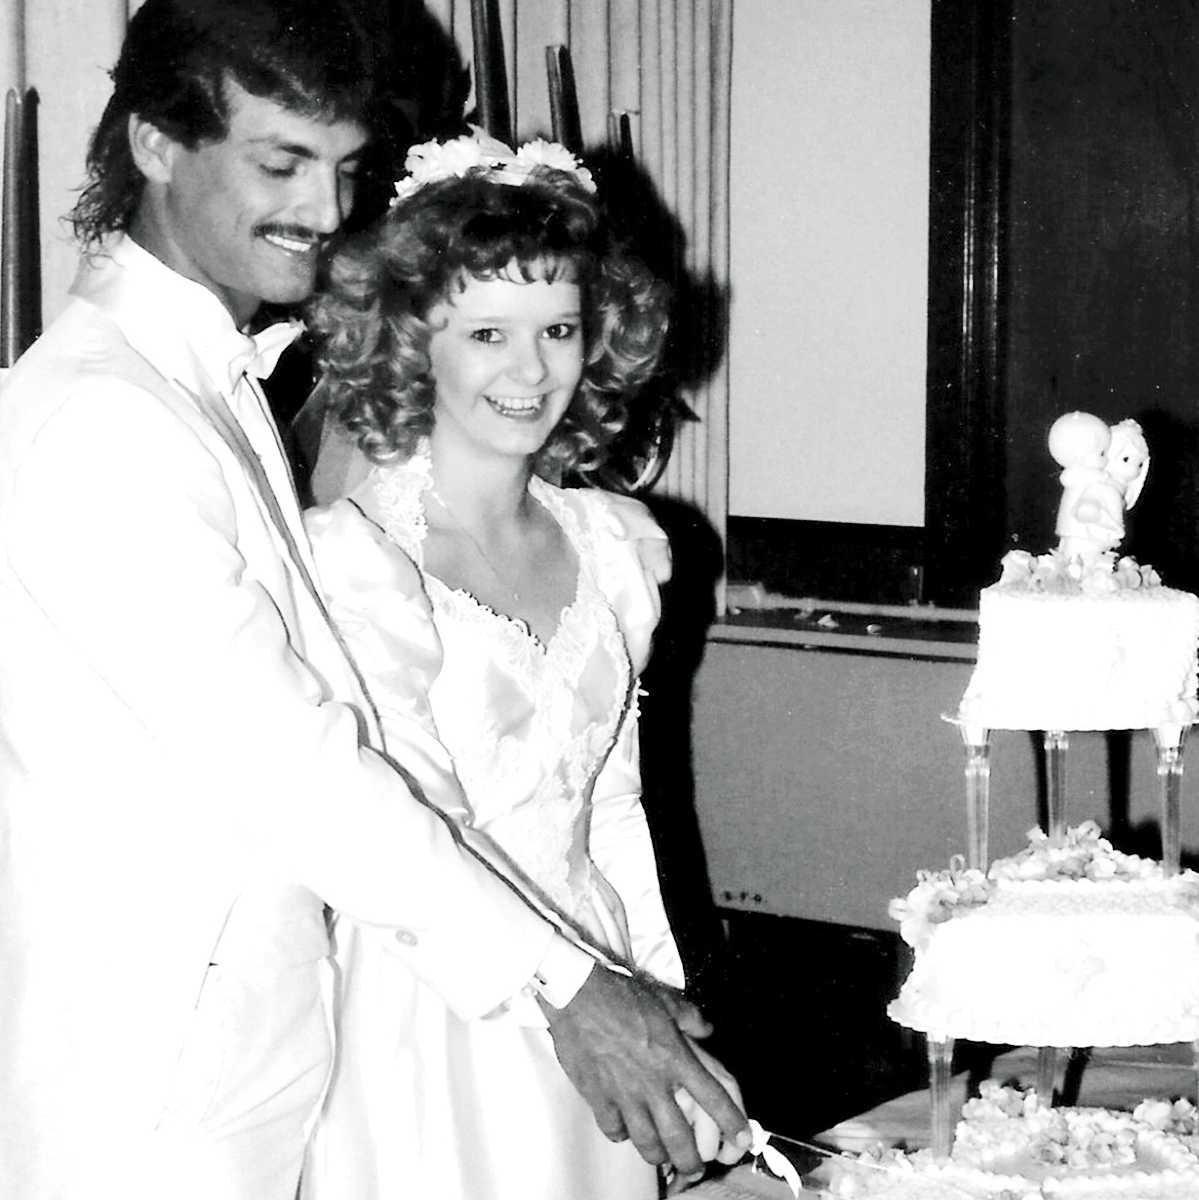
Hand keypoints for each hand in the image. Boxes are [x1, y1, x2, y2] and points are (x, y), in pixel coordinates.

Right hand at [539, 965, 749, 1176]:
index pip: (714, 1099)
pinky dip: (623, 1135)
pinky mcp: (598, 1098)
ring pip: (647, 1144)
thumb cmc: (623, 994)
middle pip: (680, 1140)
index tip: (744, 1140)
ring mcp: (624, 1095)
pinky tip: (625, 1130)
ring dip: (659, 1156)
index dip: (733, 1124)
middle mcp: (654, 1083)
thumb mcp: (665, 1000)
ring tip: (663, 1157)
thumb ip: (691, 1018)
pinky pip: (615, 1131)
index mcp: (676, 1058)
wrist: (578, 994)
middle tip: (695, 1167)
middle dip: (692, 1162)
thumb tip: (707, 1030)